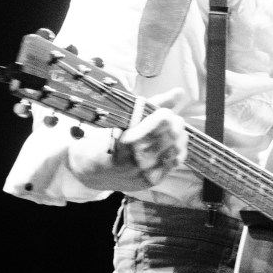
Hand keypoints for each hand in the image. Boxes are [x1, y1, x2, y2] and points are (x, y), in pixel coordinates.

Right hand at [68, 88, 187, 190]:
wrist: (92, 171)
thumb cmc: (105, 139)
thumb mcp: (124, 118)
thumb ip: (154, 104)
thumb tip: (180, 92)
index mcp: (130, 140)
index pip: (165, 120)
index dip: (164, 113)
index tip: (159, 113)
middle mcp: (141, 158)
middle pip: (174, 132)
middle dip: (173, 122)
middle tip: (164, 122)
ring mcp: (148, 171)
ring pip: (179, 146)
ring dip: (177, 136)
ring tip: (166, 133)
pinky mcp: (154, 180)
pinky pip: (177, 161)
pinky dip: (176, 149)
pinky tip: (167, 146)